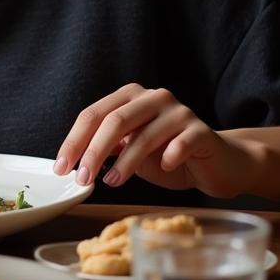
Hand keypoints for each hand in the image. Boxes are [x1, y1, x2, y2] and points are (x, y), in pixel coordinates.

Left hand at [52, 83, 259, 198]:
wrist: (218, 163)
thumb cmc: (169, 156)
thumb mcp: (131, 150)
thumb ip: (107, 148)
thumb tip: (73, 162)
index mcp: (131, 97)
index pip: (94, 115)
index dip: (74, 141)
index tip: (61, 167)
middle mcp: (154, 97)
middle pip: (115, 120)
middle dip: (93, 151)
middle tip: (82, 179)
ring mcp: (179, 112)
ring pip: (144, 134)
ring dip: (125, 162)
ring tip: (112, 182)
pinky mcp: (201, 131)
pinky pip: (180, 143)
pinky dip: (168, 157)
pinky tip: (163, 169)